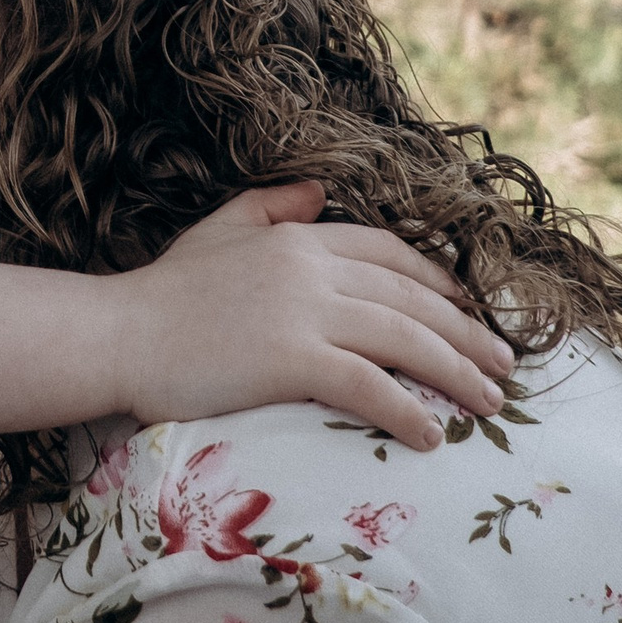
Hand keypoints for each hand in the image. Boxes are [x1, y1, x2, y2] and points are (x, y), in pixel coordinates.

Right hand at [110, 182, 513, 446]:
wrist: (117, 334)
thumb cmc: (162, 293)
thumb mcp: (218, 231)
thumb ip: (269, 206)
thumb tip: (319, 187)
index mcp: (298, 237)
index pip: (390, 253)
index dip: (441, 284)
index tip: (472, 314)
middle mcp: (309, 267)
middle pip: (411, 298)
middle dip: (468, 334)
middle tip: (505, 367)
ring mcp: (302, 311)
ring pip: (404, 338)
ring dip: (456, 373)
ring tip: (488, 404)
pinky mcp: (289, 359)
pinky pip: (367, 385)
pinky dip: (407, 410)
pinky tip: (431, 436)